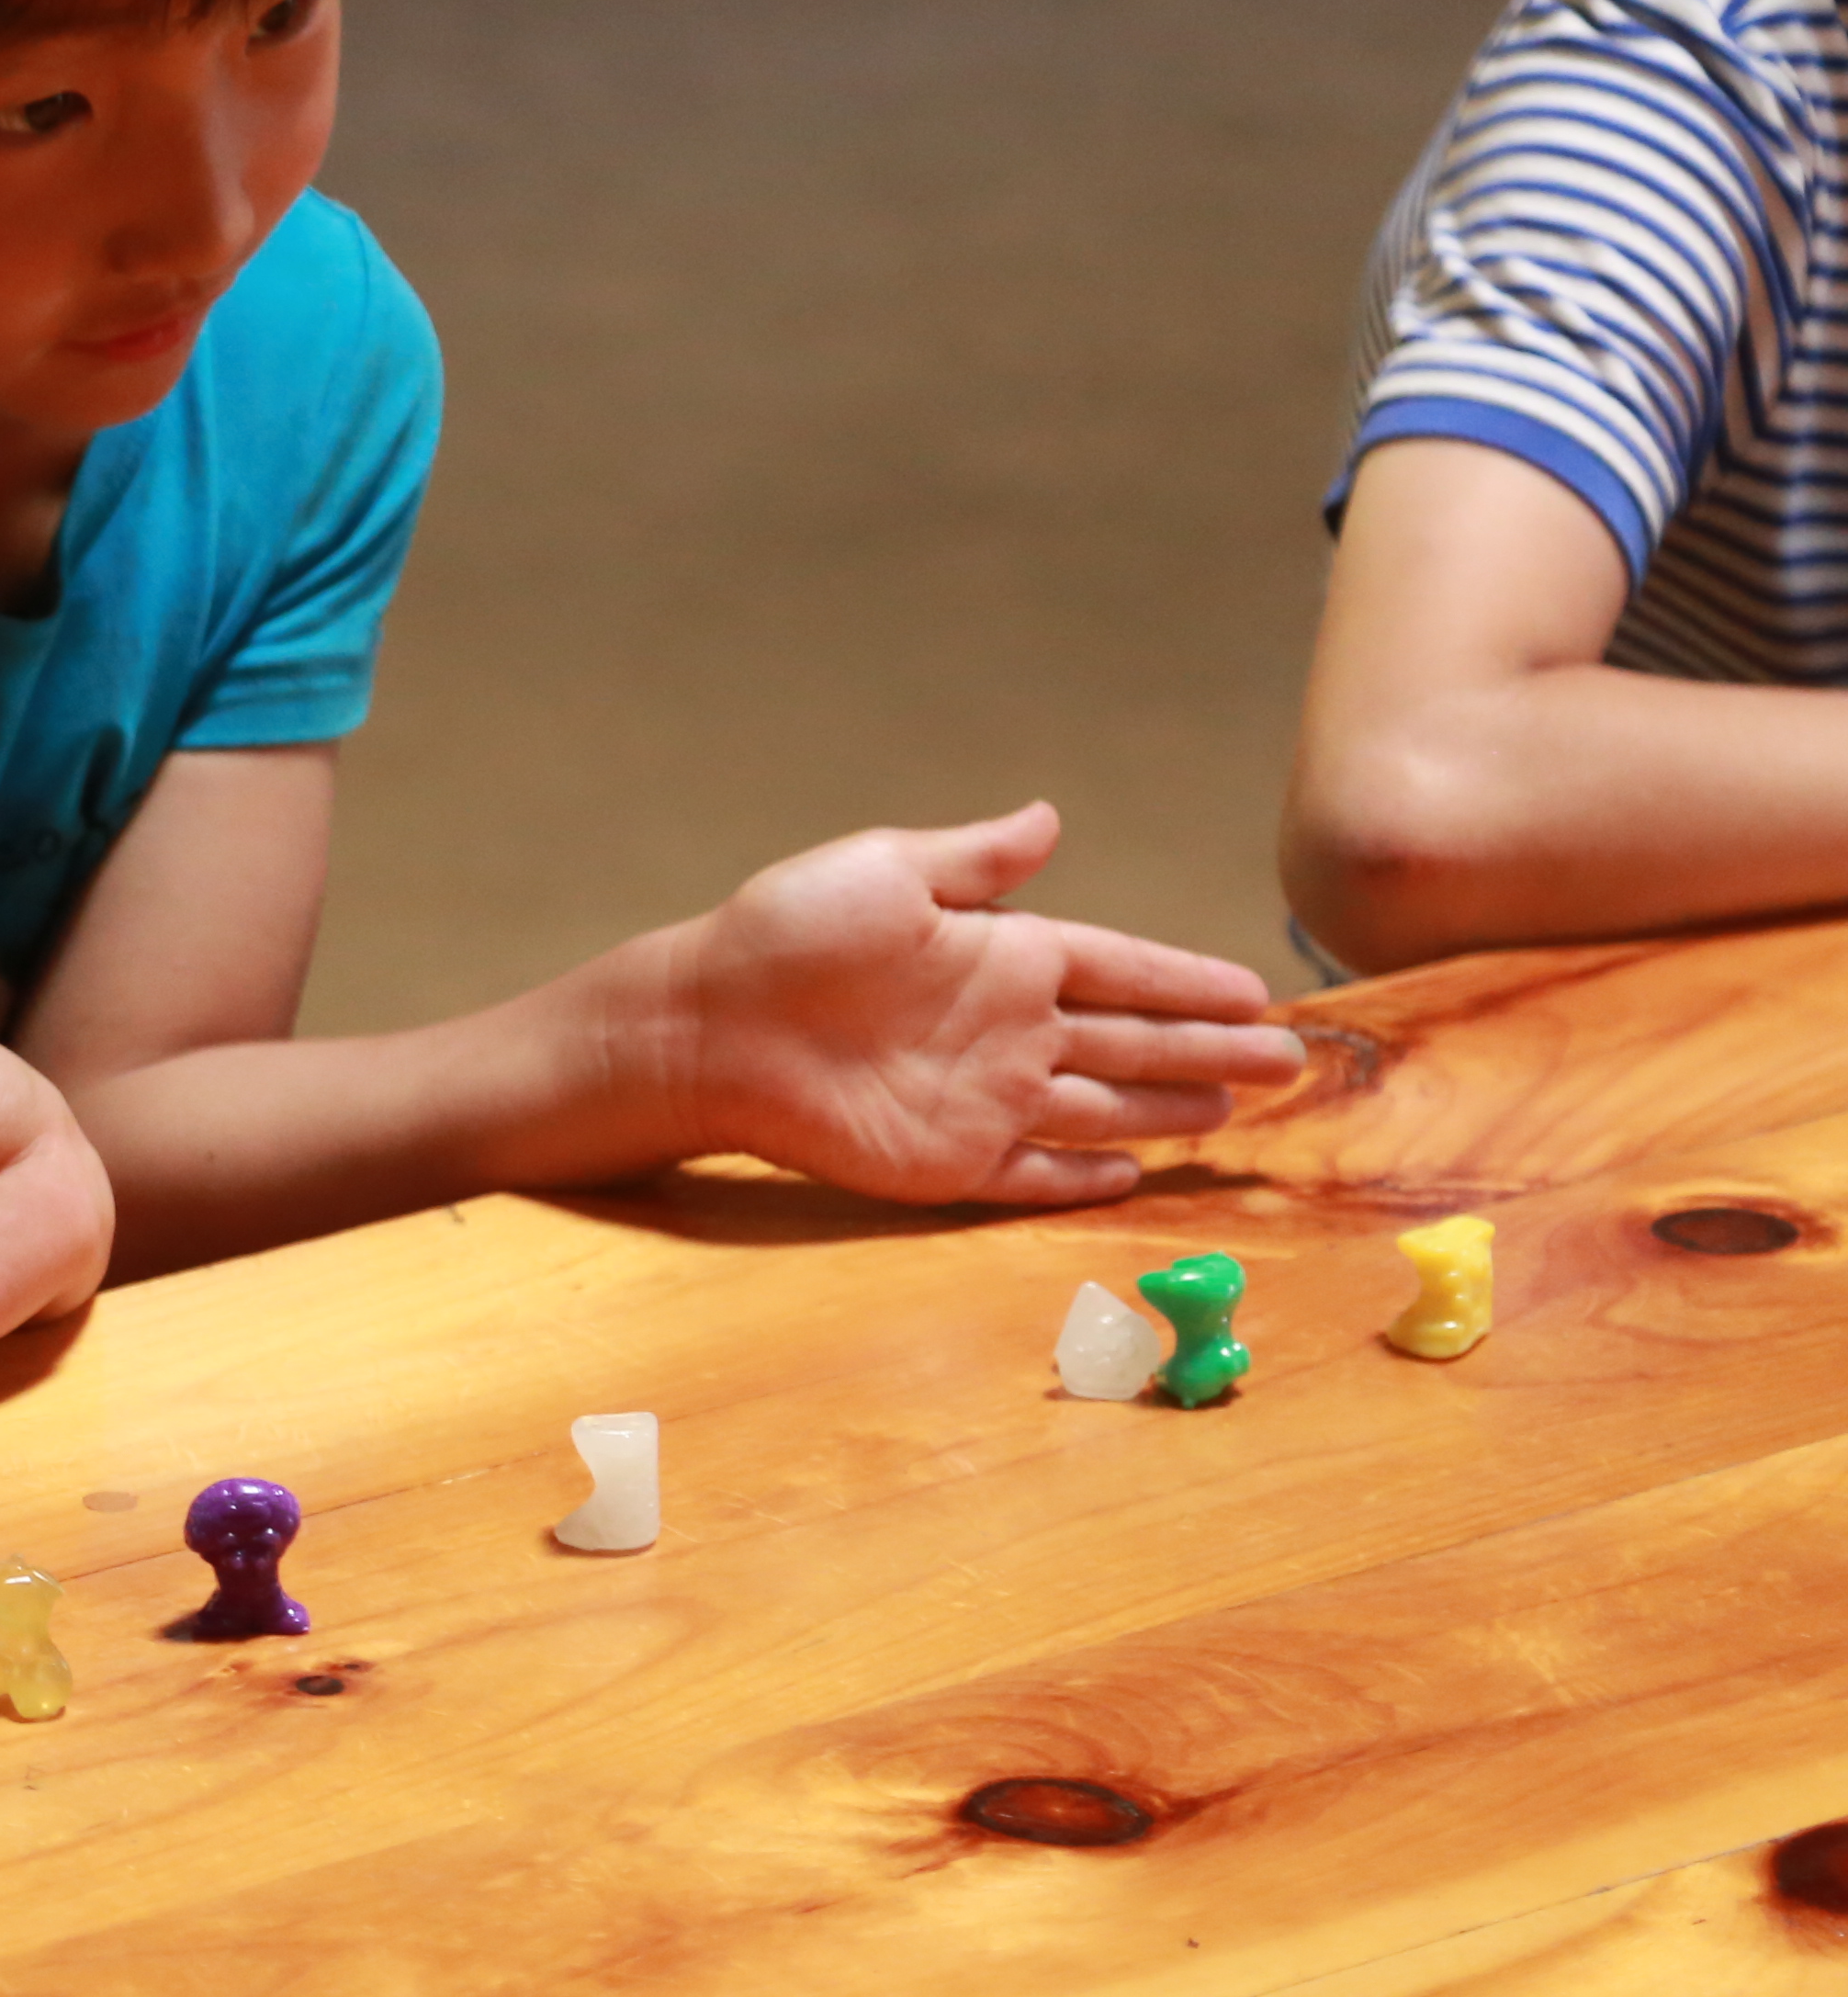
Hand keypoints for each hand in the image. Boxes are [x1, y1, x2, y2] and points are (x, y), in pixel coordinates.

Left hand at [650, 804, 1306, 1205]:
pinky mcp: (945, 1161)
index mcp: (1005, 955)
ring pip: (1102, 1108)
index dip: (1191, 984)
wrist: (706, 1023)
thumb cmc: (785, 935)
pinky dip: (1081, 1179)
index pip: (1124, 969)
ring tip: (1234, 1114)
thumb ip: (978, 858)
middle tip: (1289, 1062)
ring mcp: (982, 1099)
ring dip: (1167, 1111)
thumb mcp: (887, 870)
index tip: (1256, 994)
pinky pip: (1032, 1174)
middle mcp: (1007, 1029)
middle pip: (1136, 1043)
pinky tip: (1132, 1177)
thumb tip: (1047, 817)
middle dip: (1212, 1052)